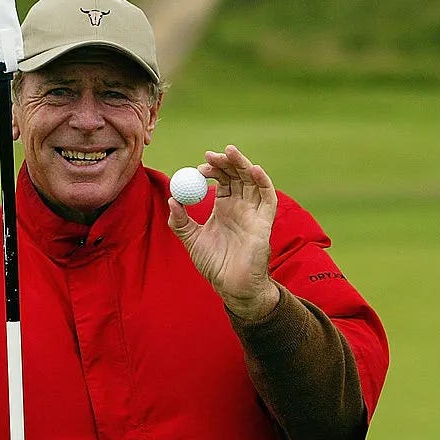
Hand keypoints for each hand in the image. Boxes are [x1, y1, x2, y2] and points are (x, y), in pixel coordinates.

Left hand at [167, 145, 279, 320]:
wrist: (231, 286)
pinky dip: (263, 181)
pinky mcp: (264, 222)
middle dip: (226, 162)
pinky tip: (254, 169)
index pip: (221, 180)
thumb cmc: (215, 265)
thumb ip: (180, 222)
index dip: (211, 170)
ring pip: (252, 180)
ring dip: (242, 164)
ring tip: (228, 152)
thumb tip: (171, 199)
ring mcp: (253, 212)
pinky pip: (268, 198)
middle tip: (210, 155)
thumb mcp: (192, 240)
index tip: (198, 169)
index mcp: (224, 208)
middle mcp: (240, 207)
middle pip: (237, 176)